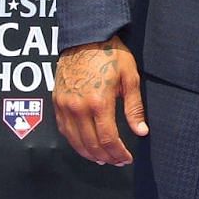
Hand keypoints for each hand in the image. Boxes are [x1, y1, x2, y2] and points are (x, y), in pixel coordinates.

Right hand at [54, 35, 147, 165]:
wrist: (84, 36)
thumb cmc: (110, 54)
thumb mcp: (129, 77)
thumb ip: (134, 108)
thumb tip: (141, 131)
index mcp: (99, 102)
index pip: (108, 139)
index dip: (118, 153)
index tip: (127, 158)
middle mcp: (78, 108)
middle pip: (91, 145)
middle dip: (106, 157)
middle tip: (117, 161)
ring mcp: (65, 106)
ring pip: (75, 141)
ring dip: (89, 154)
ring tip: (103, 159)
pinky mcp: (57, 102)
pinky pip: (64, 130)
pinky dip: (75, 143)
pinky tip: (85, 146)